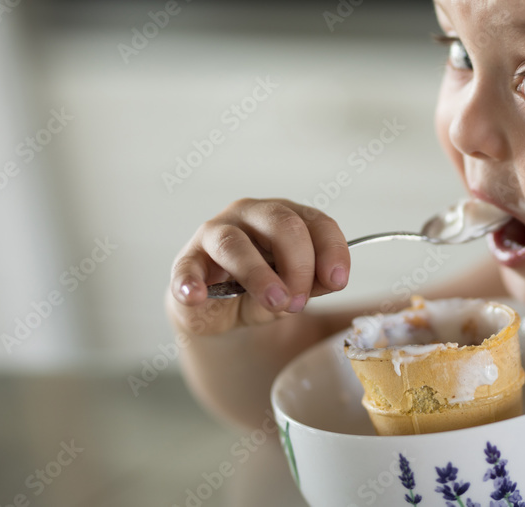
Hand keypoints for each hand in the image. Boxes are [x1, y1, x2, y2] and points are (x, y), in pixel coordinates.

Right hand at [166, 198, 349, 334]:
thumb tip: (330, 280)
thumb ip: (314, 283)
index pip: (316, 221)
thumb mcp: (296, 287)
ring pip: (235, 243)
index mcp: (286, 216)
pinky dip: (190, 282)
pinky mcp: (188, 260)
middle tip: (300, 301)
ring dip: (259, 275)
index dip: (331, 249)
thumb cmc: (263, 288)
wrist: (221, 310)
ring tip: (275, 301)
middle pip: (281, 224)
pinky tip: (196, 296)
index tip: (337, 280)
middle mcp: (251, 214)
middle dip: (298, 264)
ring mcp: (216, 233)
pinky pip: (187, 267)